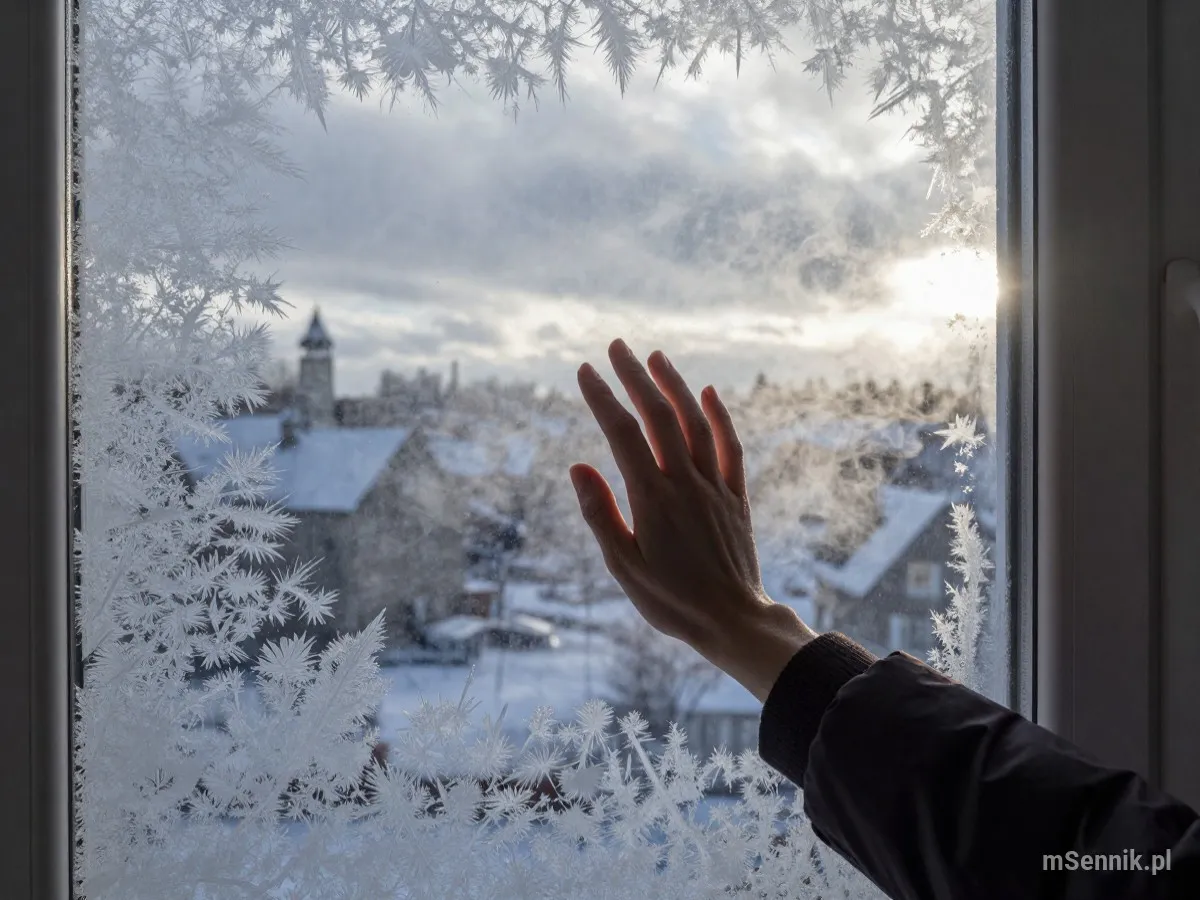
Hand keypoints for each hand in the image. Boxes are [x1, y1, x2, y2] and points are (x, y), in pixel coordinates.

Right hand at [570, 338, 815, 701]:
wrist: (732, 621)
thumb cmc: (671, 600)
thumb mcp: (623, 566)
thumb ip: (601, 513)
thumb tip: (578, 465)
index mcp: (652, 498)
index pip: (621, 433)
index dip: (602, 398)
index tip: (585, 371)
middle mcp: (685, 483)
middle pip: (659, 416)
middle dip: (635, 377)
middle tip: (616, 347)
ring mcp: (714, 486)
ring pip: (695, 422)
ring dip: (674, 385)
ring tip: (655, 357)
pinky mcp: (735, 496)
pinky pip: (730, 447)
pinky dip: (719, 416)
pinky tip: (708, 393)